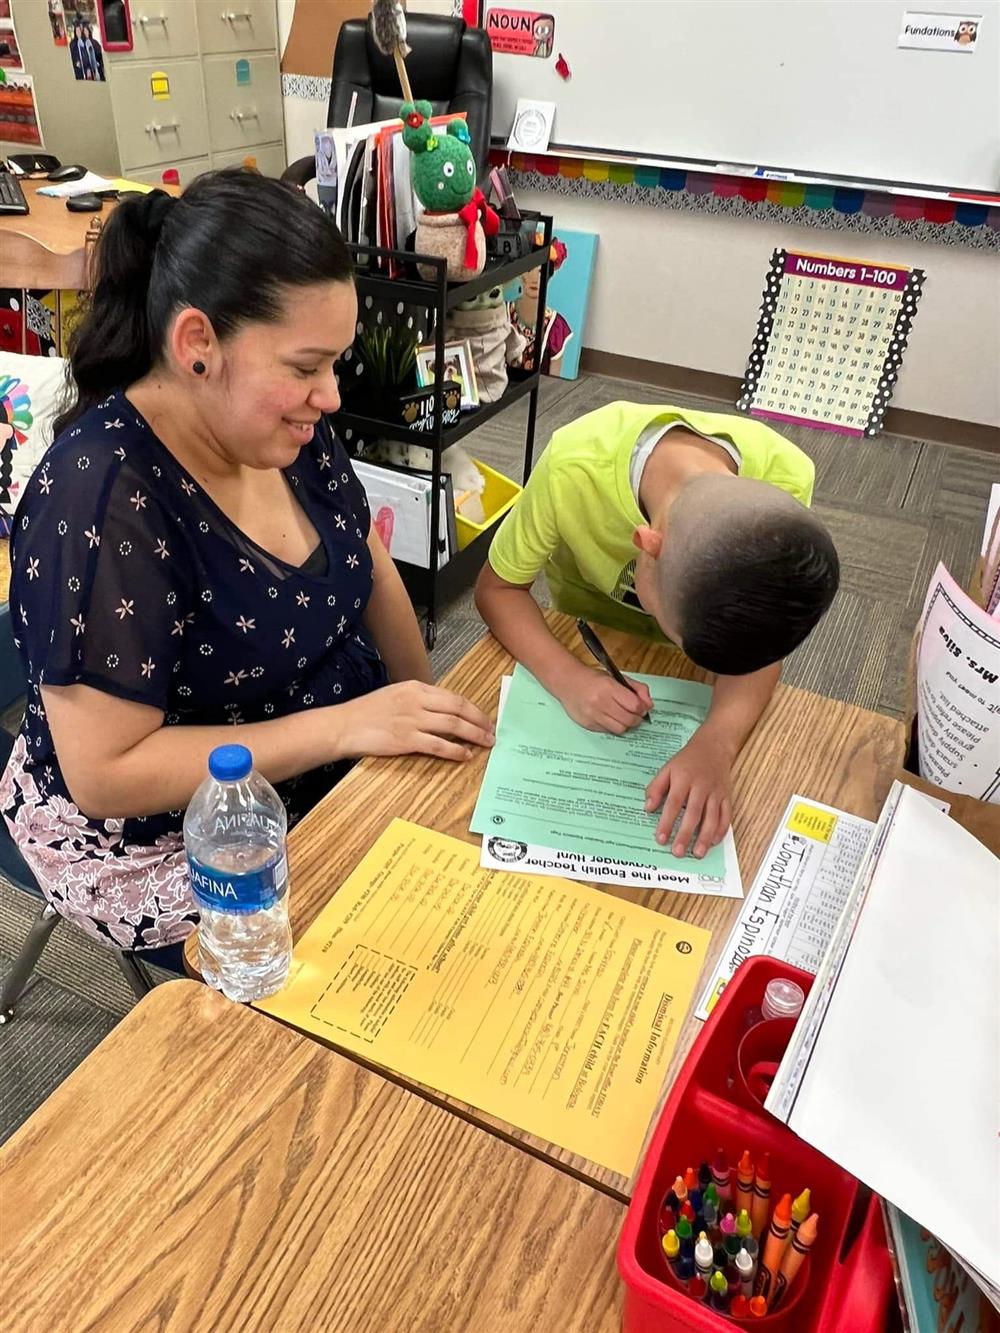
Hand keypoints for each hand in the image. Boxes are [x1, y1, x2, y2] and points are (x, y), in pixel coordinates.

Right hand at [334, 682, 494, 761]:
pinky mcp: (407, 739)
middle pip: (458, 708)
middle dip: (479, 720)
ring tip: (486, 743)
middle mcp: (417, 701)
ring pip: (453, 725)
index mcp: (415, 688)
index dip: (472, 708)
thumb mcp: (394, 696)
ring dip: (474, 735)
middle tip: (492, 731)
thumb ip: (416, 701)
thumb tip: (439, 711)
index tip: (483, 718)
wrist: (343, 725)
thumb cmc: (366, 713)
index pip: (452, 697)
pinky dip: (455, 750)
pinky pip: (438, 745)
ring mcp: (413, 720)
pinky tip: (465, 755)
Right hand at [557, 663, 652, 733]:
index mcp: (609, 687)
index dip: (642, 708)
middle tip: (635, 714)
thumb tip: (649, 705)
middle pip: (629, 720)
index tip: (642, 707)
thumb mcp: (617, 677)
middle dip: (637, 719)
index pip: (635, 705)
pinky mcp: (588, 725)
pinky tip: (610, 718)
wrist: (567, 682)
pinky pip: (608, 731)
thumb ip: (637, 689)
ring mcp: (593, 715)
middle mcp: (600, 702)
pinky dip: (613, 726)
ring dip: (626, 724)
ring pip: (620, 729)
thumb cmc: (593, 679)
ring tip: (623, 717)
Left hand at [645, 727, 734, 858]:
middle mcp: (701, 787)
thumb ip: (656, 788)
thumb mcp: (667, 768)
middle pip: (693, 814)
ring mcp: (716, 793)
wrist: (714, 747)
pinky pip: (726, 816)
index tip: (660, 838)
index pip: (674, 803)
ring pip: (712, 818)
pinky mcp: (726, 797)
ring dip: (704, 837)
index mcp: (683, 779)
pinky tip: (713, 842)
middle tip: (677, 852)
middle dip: (685, 834)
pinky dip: (721, 830)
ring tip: (697, 853)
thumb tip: (648, 808)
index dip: (667, 822)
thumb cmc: (687, 760)